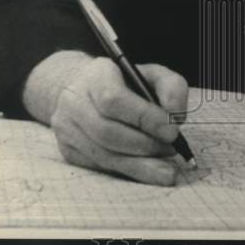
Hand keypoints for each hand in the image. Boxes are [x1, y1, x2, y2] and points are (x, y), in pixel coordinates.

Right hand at [40, 54, 188, 184]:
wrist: (80, 87)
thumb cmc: (123, 82)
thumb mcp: (151, 73)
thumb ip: (172, 87)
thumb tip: (176, 116)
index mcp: (95, 77)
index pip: (114, 100)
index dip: (144, 118)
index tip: (172, 130)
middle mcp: (74, 103)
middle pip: (108, 132)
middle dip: (146, 144)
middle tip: (172, 148)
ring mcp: (67, 129)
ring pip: (104, 155)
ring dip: (140, 164)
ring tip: (165, 166)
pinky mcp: (69, 151)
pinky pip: (101, 167)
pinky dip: (129, 170)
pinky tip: (148, 169)